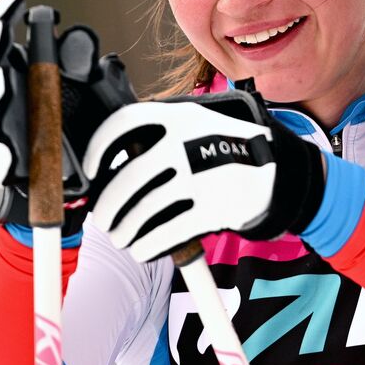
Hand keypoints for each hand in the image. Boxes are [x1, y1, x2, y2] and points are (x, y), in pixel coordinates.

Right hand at [0, 0, 136, 230]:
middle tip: (3, 32)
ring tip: (6, 78)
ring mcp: (1, 141)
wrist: (82, 181)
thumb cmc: (83, 126)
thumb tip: (80, 40)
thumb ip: (86, 65)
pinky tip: (6, 151)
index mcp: (11, 82)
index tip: (13, 3)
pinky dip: (0, 159)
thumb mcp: (93, 90)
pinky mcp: (12, 175)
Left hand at [84, 91, 325, 261]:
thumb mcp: (195, 124)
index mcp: (179, 117)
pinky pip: (166, 233)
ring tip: (122, 236)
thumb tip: (105, 166)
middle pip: (126, 179)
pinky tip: (143, 248)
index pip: (124, 124)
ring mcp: (202, 176)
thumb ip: (157, 134)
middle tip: (104, 218)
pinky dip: (147, 246)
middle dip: (107, 207)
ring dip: (124, 231)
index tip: (90, 171)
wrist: (275, 169)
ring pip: (142, 211)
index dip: (97, 149)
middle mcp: (188, 143)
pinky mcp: (214, 208)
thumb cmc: (220, 148)